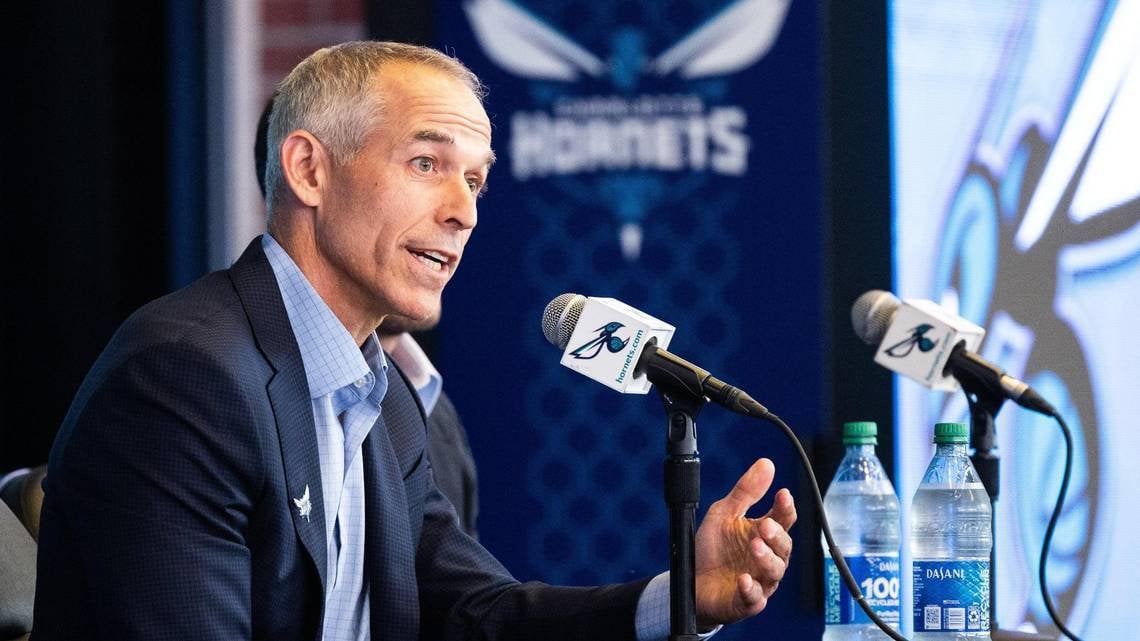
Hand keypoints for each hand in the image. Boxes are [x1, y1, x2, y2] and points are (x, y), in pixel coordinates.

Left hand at [694, 458, 796, 628]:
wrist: (693, 582)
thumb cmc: (713, 548)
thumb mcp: (724, 513)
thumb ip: (746, 491)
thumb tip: (766, 463)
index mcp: (763, 534)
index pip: (783, 519)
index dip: (785, 507)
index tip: (783, 494)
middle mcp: (767, 557)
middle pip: (784, 546)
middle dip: (776, 535)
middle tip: (764, 525)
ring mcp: (760, 580)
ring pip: (774, 571)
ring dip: (766, 558)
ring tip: (754, 546)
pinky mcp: (747, 601)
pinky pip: (755, 598)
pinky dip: (750, 589)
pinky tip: (743, 579)